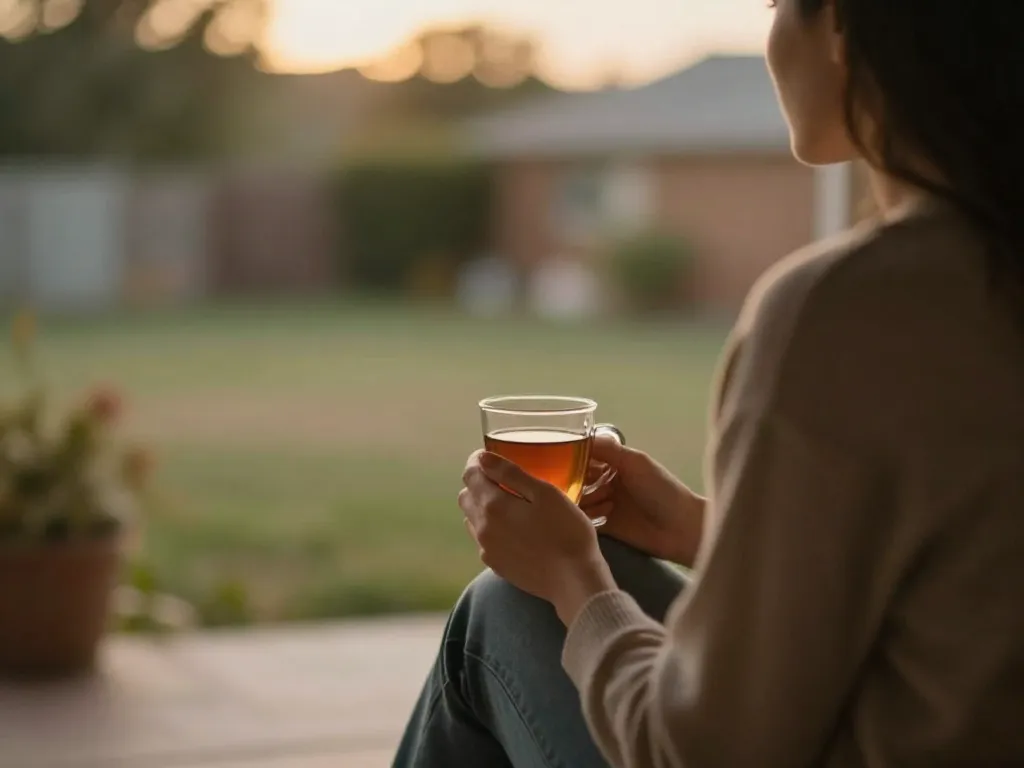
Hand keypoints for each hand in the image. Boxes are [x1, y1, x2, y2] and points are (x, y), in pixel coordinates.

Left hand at [459, 450, 617, 624]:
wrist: (574, 580)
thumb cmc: (566, 531)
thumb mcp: (545, 493)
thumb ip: (510, 473)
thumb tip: (482, 458)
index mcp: (493, 505)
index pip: (470, 475)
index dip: (477, 462)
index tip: (489, 457)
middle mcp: (482, 527)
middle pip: (466, 496)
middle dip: (478, 483)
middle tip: (502, 479)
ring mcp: (487, 549)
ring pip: (472, 518)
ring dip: (483, 506)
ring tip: (509, 504)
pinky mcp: (495, 565)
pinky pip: (483, 539)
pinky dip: (491, 528)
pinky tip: (514, 530)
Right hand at [581, 437, 705, 567]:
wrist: (682, 528)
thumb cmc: (662, 489)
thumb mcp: (636, 462)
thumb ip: (608, 449)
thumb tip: (582, 434)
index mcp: (616, 463)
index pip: (586, 456)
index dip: (573, 457)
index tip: (559, 459)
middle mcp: (608, 481)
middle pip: (578, 478)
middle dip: (573, 480)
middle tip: (574, 484)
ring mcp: (606, 504)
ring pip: (579, 498)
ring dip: (582, 498)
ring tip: (595, 500)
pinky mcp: (605, 526)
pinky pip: (585, 519)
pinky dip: (585, 516)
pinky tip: (597, 514)